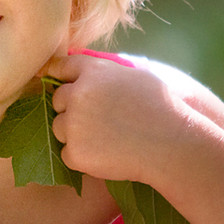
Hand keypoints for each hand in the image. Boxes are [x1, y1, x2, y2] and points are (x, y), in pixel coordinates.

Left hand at [43, 53, 180, 184]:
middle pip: (57, 99)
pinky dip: (81, 157)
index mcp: (93, 71)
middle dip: (71, 109)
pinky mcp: (75, 152)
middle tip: (97, 120)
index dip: (57, 74)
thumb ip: (104, 73)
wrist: (172, 145)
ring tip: (106, 139)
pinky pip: (67, 154)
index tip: (51, 78)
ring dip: (74, 134)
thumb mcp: (135, 76)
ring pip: (59, 127)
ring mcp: (74, 124)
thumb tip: (84, 74)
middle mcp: (78, 94)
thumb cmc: (161, 109)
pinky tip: (106, 155)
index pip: (61, 66)